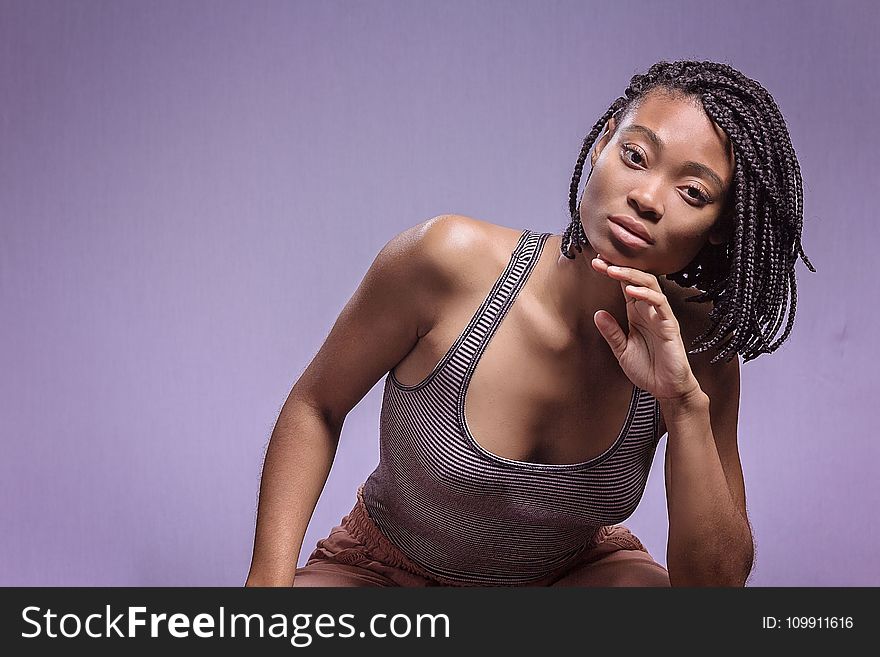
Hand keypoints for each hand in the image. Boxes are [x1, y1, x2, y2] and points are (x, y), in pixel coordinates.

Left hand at [590, 256, 701, 401]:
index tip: (595, 263)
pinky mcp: (669, 326)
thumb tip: (598, 314)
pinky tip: (631, 292)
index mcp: (637, 313)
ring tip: (613, 271)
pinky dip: (646, 295)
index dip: (612, 272)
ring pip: (650, 285)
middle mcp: (649, 310)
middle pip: (637, 279)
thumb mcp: (622, 351)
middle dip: (619, 268)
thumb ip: (612, 333)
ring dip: (631, 276)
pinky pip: (660, 304)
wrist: (666, 389)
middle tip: (600, 261)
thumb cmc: (648, 369)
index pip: (624, 286)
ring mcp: (660, 316)